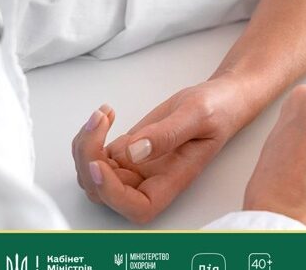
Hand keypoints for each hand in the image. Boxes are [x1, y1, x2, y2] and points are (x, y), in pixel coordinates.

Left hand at [72, 76, 249, 222]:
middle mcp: (152, 180)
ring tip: (102, 115)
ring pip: (94, 174)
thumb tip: (133, 152)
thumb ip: (168, 134)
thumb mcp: (198, 114)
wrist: (219, 98)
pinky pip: (95, 154)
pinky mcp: (128, 149)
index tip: (101, 164)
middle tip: (98, 121)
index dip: (113, 193)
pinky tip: (107, 113)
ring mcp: (137, 166)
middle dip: (89, 158)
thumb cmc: (218, 109)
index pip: (138, 207)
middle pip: (105, 192)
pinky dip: (91, 135)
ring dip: (86, 147)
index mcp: (173, 180)